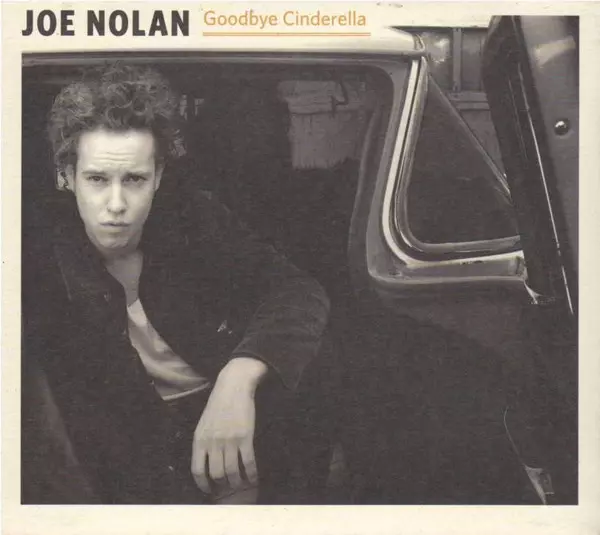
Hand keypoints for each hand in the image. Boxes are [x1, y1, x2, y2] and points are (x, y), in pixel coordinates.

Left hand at [191, 357, 267, 495]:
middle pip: (216, 474)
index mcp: (199, 439)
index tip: (209, 490)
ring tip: (241, 484)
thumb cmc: (219, 404)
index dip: (203, 485)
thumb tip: (206, 465)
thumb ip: (203, 443)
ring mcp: (229, 440)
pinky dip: (251, 474)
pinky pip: (248, 462)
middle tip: (228, 486)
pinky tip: (253, 478)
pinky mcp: (245, 436)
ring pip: (232, 472)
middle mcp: (213, 442)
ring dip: (237, 482)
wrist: (233, 386)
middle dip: (223, 485)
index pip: (197, 470)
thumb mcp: (204, 424)